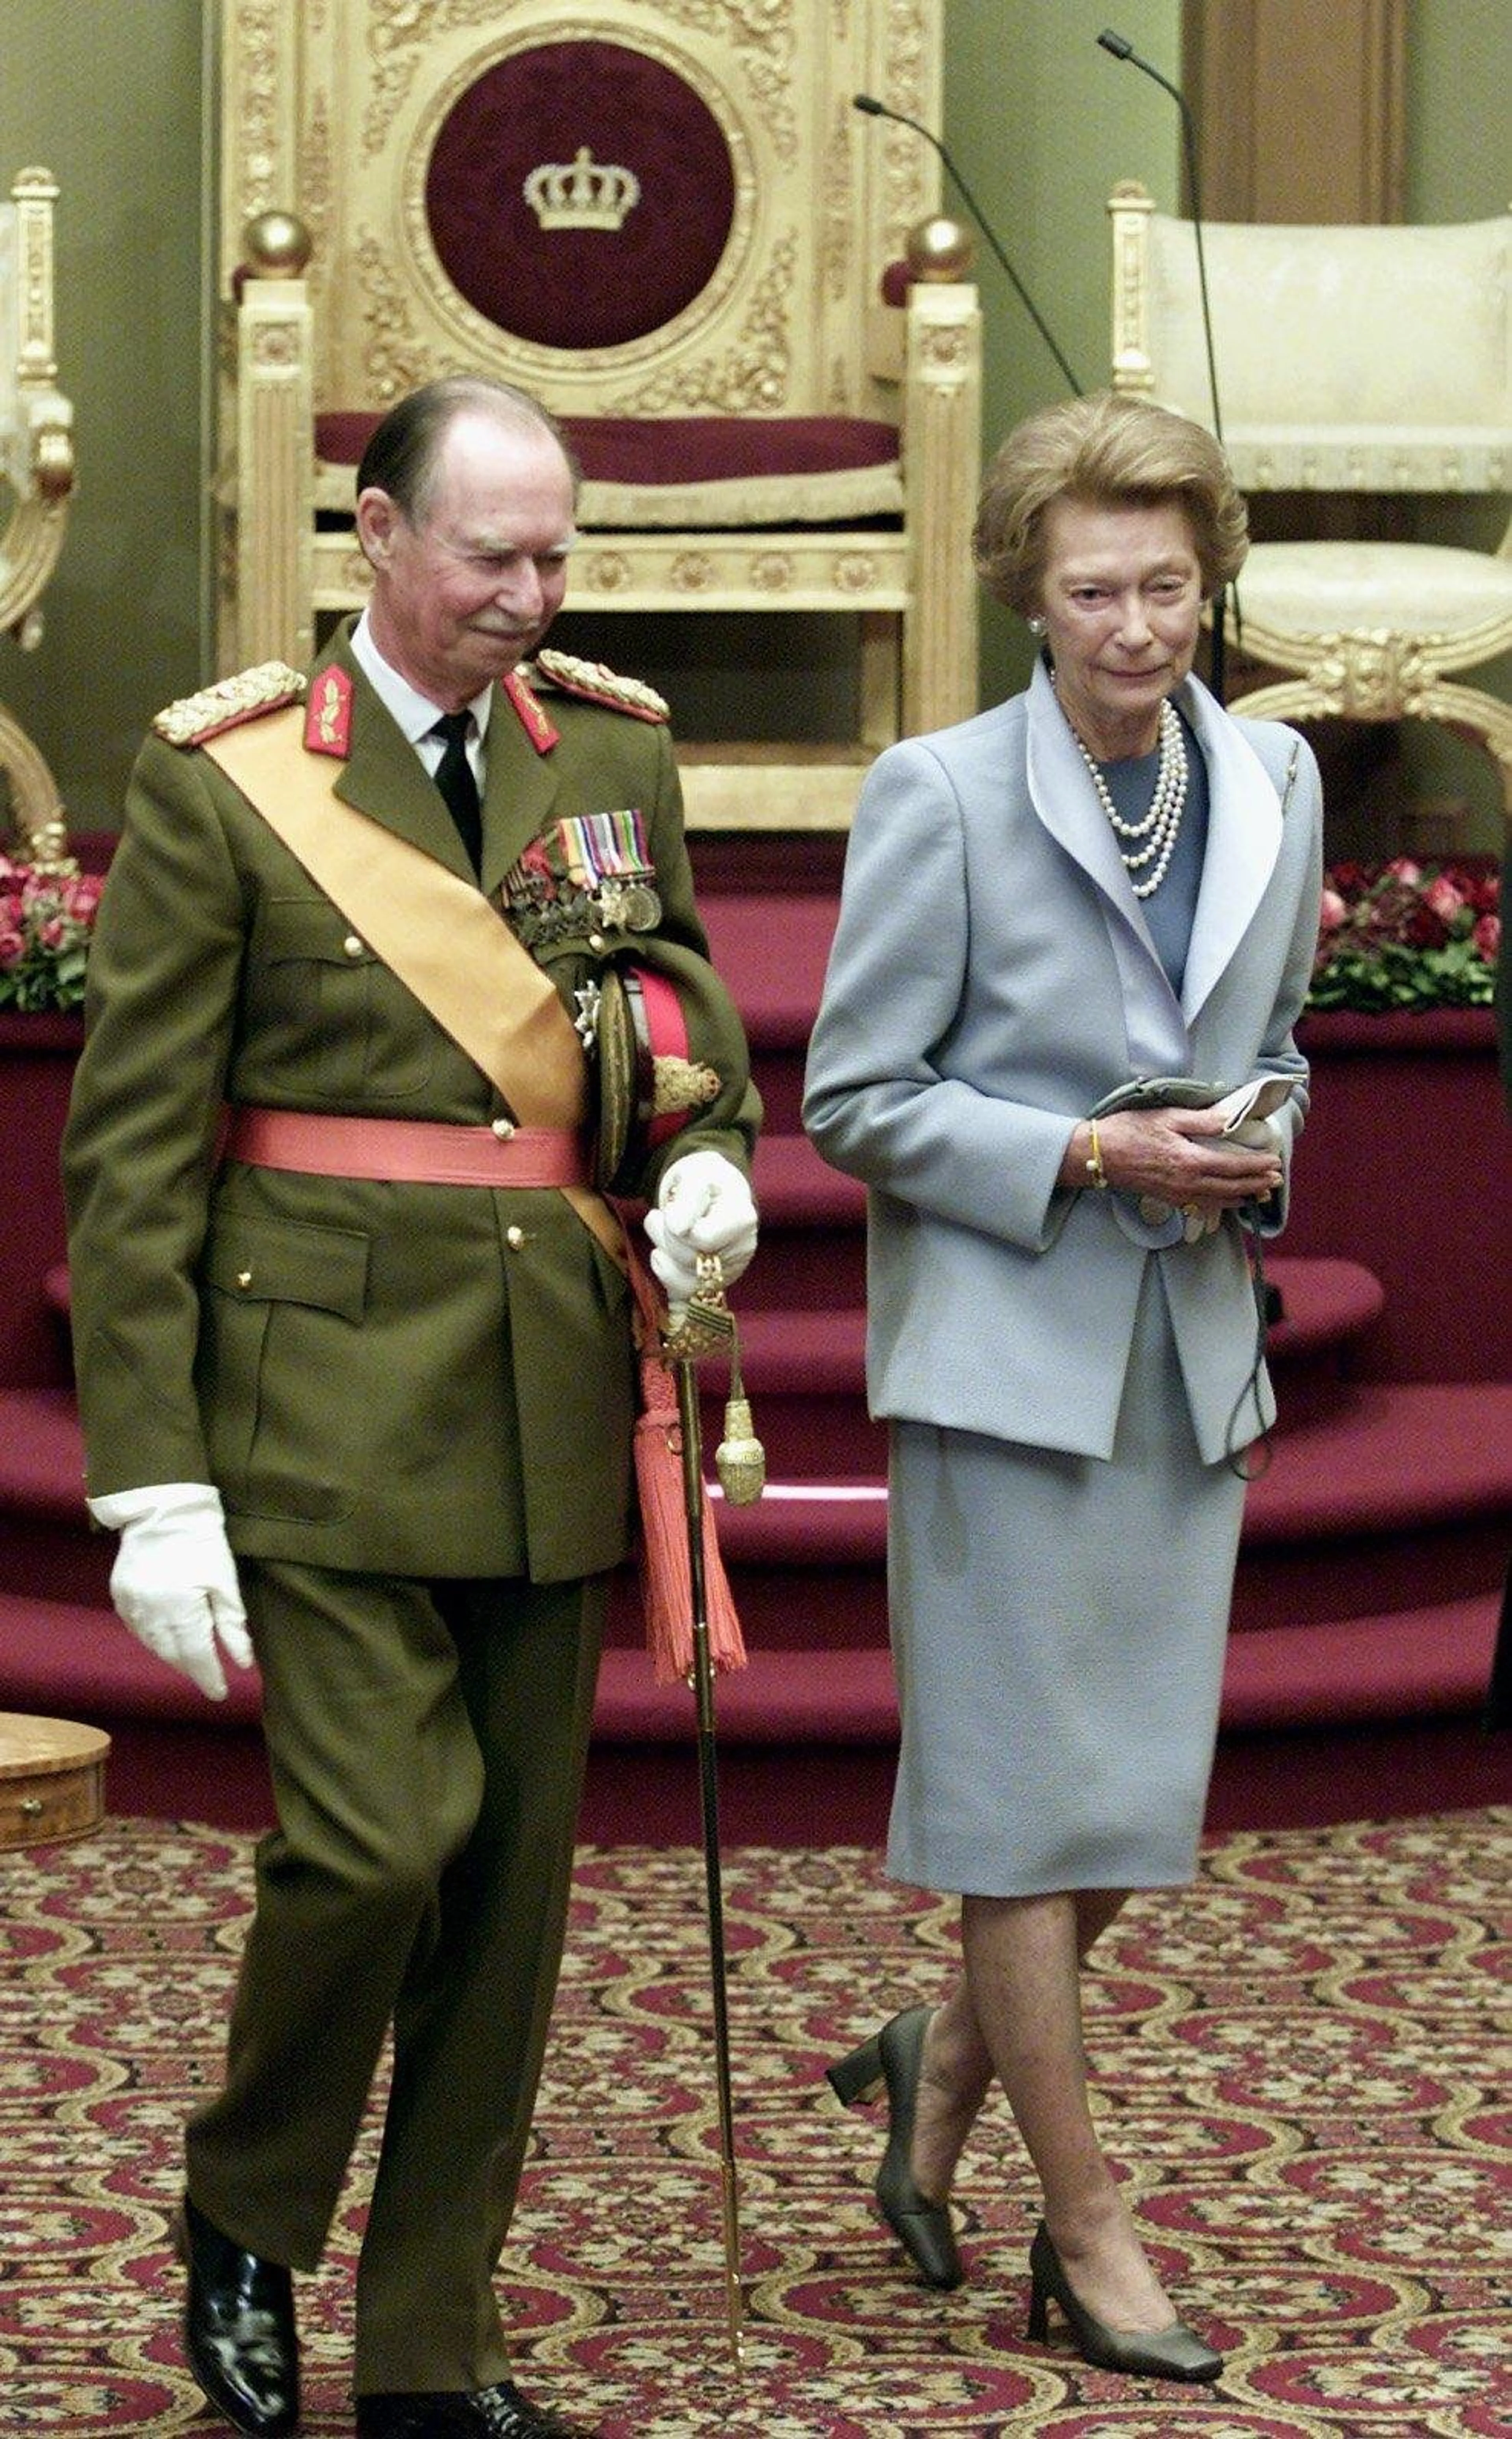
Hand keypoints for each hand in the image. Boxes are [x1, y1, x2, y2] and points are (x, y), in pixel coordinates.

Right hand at [87, 1483, 252, 1701]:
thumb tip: (243, 1662)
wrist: (162, 1510)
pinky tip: (168, 1634)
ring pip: (153, 1645)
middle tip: (209, 1675)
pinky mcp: (120, 1596)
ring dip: (173, 1654)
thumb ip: (232, 1625)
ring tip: (191, 1656)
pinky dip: (155, 1637)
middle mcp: (151, 1614)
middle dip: (192, 1667)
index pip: (196, 1657)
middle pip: (173, 1655)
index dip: (209, 1678)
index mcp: (180, 1610)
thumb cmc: (203, 1542)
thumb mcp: (225, 1582)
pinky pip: (138, 1629)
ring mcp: (131, 1606)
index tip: (220, 1694)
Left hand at [644, 1149, 757, 1310]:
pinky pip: (685, 1295)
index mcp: (742, 1220)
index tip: (673, 1208)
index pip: (703, 1239)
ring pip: (686, 1283)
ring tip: (661, 1231)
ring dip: (662, 1256)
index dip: (677, 1226)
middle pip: (691, 1261)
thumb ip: (688, 1196)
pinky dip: (666, 1275)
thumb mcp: (697, 1174)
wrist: (712, 1190)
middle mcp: (741, 1250)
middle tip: (659, 1215)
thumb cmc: (706, 1179)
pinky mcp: (712, 1285)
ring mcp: (728, 1271)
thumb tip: (677, 1226)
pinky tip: (661, 1255)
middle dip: (665, 1238)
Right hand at [1086, 1106, 1283, 1211]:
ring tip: (1259, 1193)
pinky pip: (1203, 1205)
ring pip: (1219, 1200)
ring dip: (1242, 1197)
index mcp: (1190, 1161)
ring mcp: (1178, 1195)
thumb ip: (1202, 1121)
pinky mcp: (1169, 1199)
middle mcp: (1188, 1183)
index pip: (1233, 1166)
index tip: (1274, 1162)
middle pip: (1231, 1187)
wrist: (1097, 1155)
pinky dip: (1221, 1204)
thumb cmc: (1129, 1131)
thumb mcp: (1167, 1117)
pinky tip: (1227, 1200)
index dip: (1257, 1165)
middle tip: (1275, 1180)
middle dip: (1256, 1184)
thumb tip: (1230, 1120)